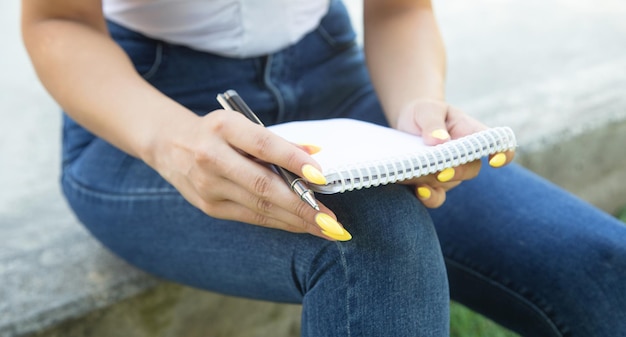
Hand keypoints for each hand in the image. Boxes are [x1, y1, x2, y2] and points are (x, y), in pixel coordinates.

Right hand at [153, 109, 350, 240]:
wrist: (169, 145)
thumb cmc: (216, 132)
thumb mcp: (241, 124)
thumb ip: (277, 141)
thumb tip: (315, 153)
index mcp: (223, 127)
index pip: (263, 145)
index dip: (293, 160)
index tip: (321, 176)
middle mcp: (211, 157)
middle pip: (263, 184)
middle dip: (301, 205)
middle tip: (331, 219)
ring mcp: (208, 186)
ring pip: (260, 206)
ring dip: (296, 220)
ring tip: (325, 228)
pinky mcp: (210, 207)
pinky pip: (251, 217)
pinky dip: (280, 222)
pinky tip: (301, 226)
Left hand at [394, 98, 514, 207]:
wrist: (406, 124)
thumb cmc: (423, 113)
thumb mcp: (426, 110)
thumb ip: (433, 123)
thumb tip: (440, 140)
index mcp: (471, 132)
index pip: (495, 143)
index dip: (502, 153)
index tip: (495, 161)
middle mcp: (465, 156)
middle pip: (471, 168)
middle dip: (458, 171)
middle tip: (441, 172)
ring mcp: (451, 172)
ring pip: (452, 183)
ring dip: (437, 183)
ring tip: (422, 182)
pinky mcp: (435, 185)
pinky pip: (436, 197)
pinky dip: (429, 197)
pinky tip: (419, 191)